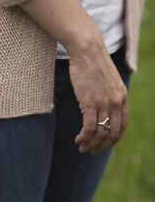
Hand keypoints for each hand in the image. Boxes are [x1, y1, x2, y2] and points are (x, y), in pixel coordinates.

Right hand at [68, 40, 127, 154]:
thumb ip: (110, 94)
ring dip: (91, 144)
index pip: (122, 126)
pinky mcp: (89, 102)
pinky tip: (78, 140)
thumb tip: (104, 106)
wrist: (87, 50)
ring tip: (82, 148)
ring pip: (100, 133)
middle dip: (102, 146)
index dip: (113, 139)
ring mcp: (103, 103)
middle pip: (112, 133)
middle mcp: (115, 103)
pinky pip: (89, 127)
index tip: (103, 144)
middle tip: (91, 151)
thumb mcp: (108, 80)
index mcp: (122, 97)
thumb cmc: (94, 63)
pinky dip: (84, 137)